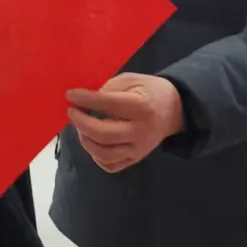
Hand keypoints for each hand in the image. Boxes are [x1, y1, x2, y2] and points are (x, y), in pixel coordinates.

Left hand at [66, 74, 184, 173]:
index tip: (70, 95)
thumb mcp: (132, 80)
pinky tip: (94, 142)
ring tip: (81, 127)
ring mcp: (139, 149)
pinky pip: (111, 166)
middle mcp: (140, 131)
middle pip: (103, 134)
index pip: (107, 104)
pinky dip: (97, 157)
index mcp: (141, 107)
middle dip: (81, 123)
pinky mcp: (136, 159)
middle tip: (72, 112)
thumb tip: (85, 101)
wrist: (175, 110)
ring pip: (104, 154)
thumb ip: (109, 88)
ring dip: (86, 140)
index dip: (85, 99)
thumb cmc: (151, 91)